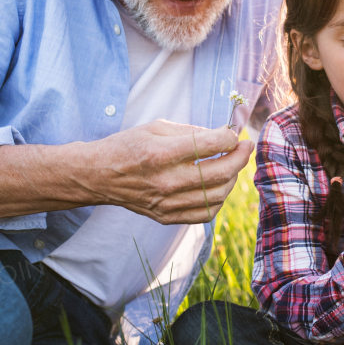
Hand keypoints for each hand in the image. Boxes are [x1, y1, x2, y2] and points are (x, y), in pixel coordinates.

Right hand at [92, 119, 252, 223]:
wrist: (98, 175)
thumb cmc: (128, 146)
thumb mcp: (157, 127)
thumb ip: (193, 131)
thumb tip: (225, 134)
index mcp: (162, 153)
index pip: (211, 145)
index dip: (230, 137)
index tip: (234, 133)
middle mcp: (166, 181)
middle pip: (221, 172)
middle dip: (240, 157)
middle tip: (245, 147)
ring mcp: (167, 203)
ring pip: (218, 194)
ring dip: (233, 178)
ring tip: (232, 165)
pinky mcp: (167, 216)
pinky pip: (206, 213)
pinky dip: (219, 199)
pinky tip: (218, 186)